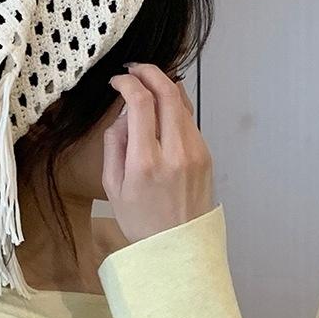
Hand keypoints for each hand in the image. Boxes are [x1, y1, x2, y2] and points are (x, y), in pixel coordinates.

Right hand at [103, 62, 214, 243]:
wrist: (178, 248)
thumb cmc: (140, 221)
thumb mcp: (112, 186)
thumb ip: (114, 144)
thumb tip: (123, 113)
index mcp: (146, 163)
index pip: (139, 104)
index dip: (127, 83)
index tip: (117, 82)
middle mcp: (175, 153)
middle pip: (167, 92)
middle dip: (149, 72)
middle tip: (134, 69)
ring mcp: (195, 152)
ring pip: (182, 102)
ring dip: (164, 85)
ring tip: (146, 83)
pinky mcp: (206, 154)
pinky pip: (189, 119)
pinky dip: (174, 106)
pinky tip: (161, 108)